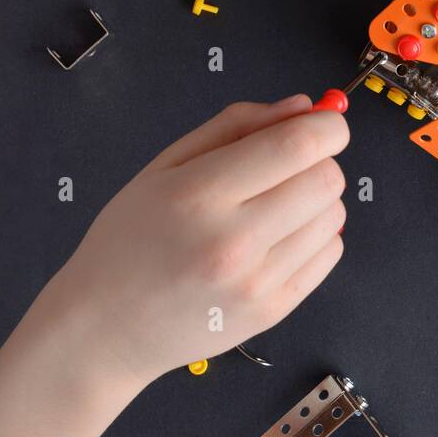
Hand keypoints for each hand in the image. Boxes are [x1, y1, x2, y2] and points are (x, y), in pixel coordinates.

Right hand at [40, 95, 348, 384]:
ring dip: (317, 200)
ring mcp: (255, 282)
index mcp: (200, 194)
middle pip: (327, 179)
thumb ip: (235, 126)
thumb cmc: (129, 241)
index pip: (298, 145)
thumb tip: (302, 107)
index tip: (324, 123)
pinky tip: (278, 238)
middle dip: (320, 160)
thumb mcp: (164, 167)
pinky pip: (329, 253)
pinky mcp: (272, 311)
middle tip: (288, 168)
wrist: (103, 329)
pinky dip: (315, 236)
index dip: (327, 126)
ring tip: (274, 208)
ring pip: (334, 215)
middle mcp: (233, 241)